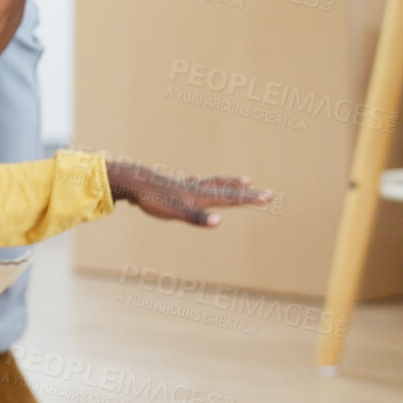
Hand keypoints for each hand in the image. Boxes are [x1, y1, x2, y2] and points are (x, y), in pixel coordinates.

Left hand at [107, 159, 270, 226]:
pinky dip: (204, 183)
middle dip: (248, 193)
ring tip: (244, 180)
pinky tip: (198, 181)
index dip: (250, 199)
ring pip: (214, 183)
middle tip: (267, 193)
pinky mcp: (175, 186)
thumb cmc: (152, 198)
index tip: (269, 196)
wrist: (133, 181)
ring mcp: (186, 186)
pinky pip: (196, 183)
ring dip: (230, 184)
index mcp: (200, 197)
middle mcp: (197, 189)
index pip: (231, 199)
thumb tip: (219, 222)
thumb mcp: (174, 212)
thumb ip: (197, 218)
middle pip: (228, 191)